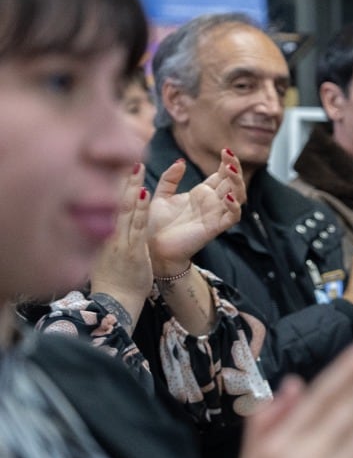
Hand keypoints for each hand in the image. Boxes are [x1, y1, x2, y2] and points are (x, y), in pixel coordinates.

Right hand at [89, 164, 153, 324]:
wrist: (113, 303)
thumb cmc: (113, 280)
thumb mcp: (106, 253)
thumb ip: (109, 235)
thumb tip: (110, 220)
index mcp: (103, 233)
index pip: (107, 203)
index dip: (113, 182)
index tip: (118, 163)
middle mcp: (108, 233)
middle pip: (114, 200)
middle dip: (121, 177)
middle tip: (126, 154)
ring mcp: (119, 241)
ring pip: (125, 208)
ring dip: (131, 185)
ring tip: (136, 164)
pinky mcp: (131, 250)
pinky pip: (137, 225)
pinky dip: (140, 208)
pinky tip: (144, 192)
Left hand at [147, 151, 243, 276]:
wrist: (152, 247)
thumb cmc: (156, 224)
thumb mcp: (161, 195)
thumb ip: (170, 178)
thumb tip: (181, 161)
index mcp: (202, 193)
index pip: (222, 175)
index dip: (227, 162)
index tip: (225, 150)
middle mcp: (212, 203)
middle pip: (233, 182)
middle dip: (234, 167)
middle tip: (229, 154)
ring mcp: (215, 215)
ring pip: (238, 196)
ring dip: (237, 182)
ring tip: (230, 170)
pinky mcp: (215, 228)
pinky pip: (232, 217)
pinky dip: (234, 206)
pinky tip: (227, 196)